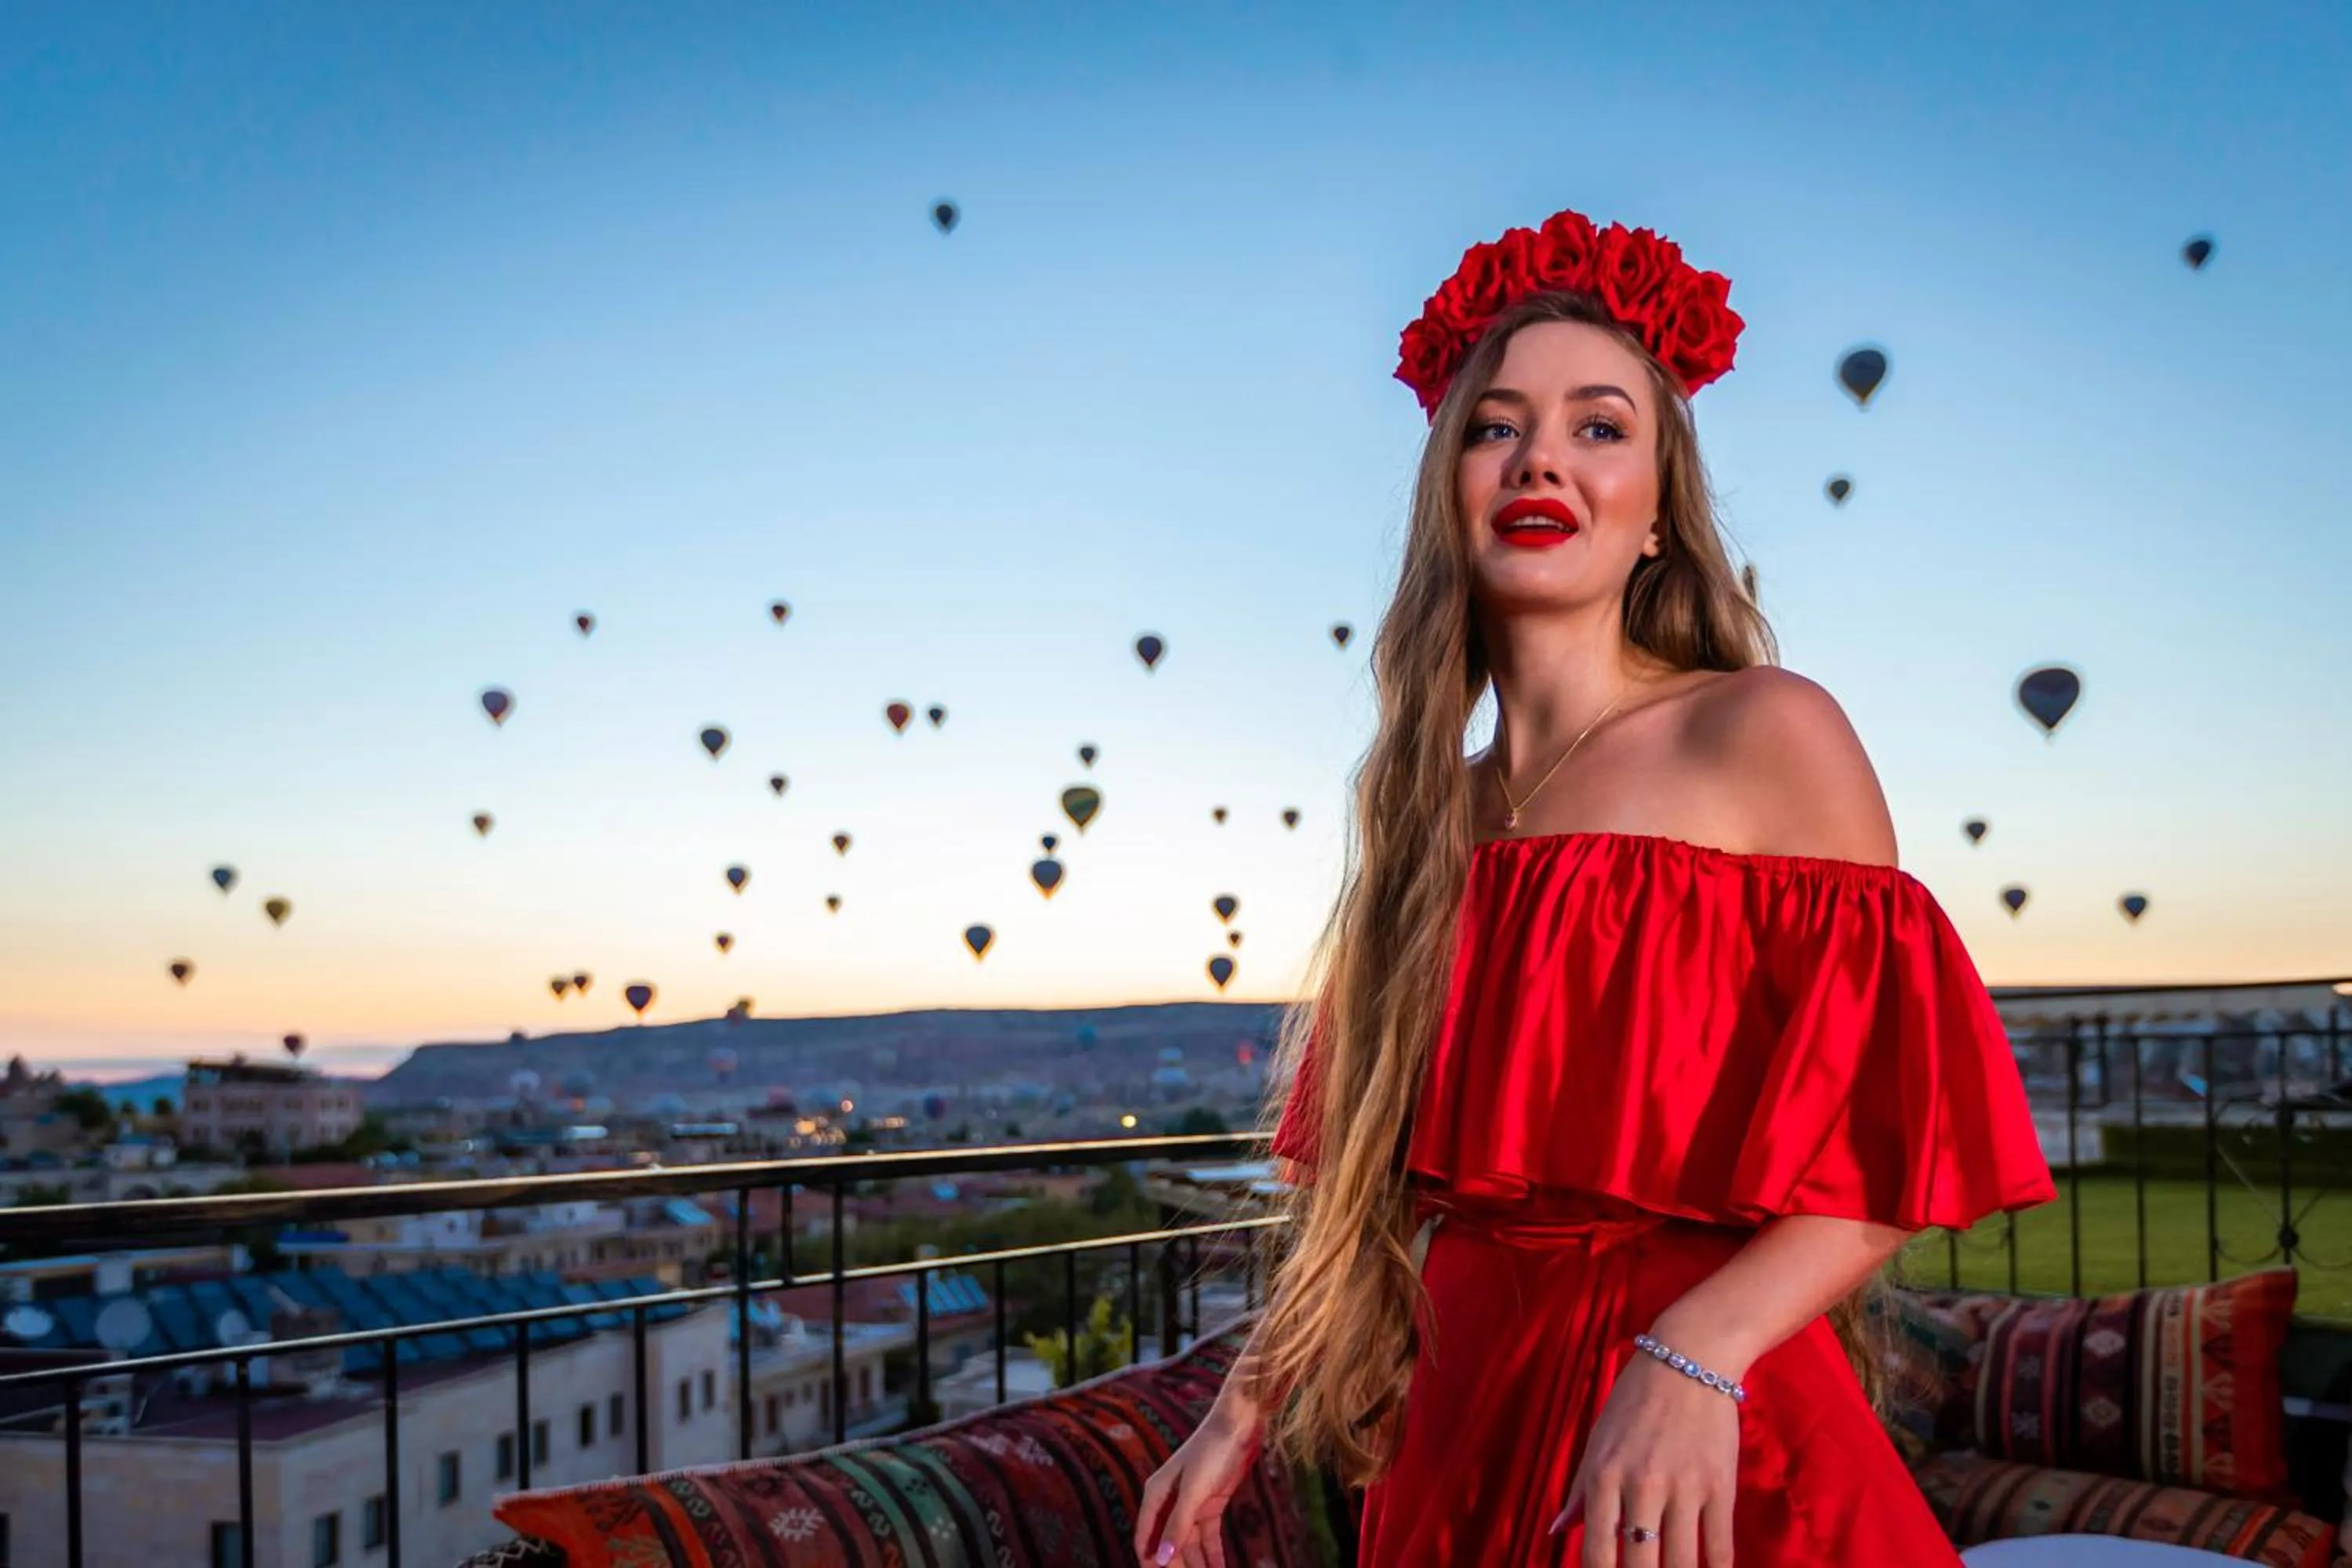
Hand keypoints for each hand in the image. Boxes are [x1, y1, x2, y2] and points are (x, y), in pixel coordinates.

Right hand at [1133, 1394, 1262, 1567]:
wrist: (1240, 1426)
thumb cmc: (1211, 1451)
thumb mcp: (1194, 1491)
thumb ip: (1177, 1526)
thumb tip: (1160, 1559)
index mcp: (1155, 1495)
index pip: (1145, 1538)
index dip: (1150, 1562)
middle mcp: (1169, 1502)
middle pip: (1168, 1545)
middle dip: (1176, 1567)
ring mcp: (1191, 1505)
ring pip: (1190, 1545)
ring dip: (1197, 1566)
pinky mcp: (1211, 1505)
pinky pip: (1209, 1539)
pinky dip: (1213, 1557)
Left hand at [1549, 1352, 1740, 1567]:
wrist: (1689, 1360)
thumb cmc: (1635, 1401)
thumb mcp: (1597, 1440)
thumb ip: (1579, 1491)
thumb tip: (1556, 1532)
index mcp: (1604, 1474)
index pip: (1597, 1550)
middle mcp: (1642, 1484)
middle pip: (1639, 1565)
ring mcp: (1684, 1487)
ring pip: (1681, 1563)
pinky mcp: (1720, 1486)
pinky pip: (1718, 1547)